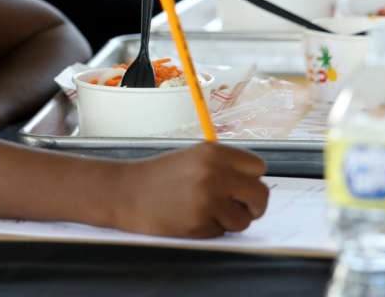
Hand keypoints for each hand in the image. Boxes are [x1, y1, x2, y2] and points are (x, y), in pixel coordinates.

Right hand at [112, 143, 268, 237]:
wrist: (124, 192)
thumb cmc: (158, 177)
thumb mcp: (193, 158)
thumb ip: (223, 167)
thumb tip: (252, 185)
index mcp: (214, 152)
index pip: (258, 167)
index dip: (252, 180)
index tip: (242, 187)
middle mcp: (214, 173)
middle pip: (260, 195)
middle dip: (253, 206)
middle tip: (238, 208)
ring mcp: (207, 198)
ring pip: (244, 219)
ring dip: (230, 221)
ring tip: (206, 212)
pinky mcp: (199, 222)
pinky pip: (222, 232)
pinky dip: (210, 230)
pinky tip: (190, 218)